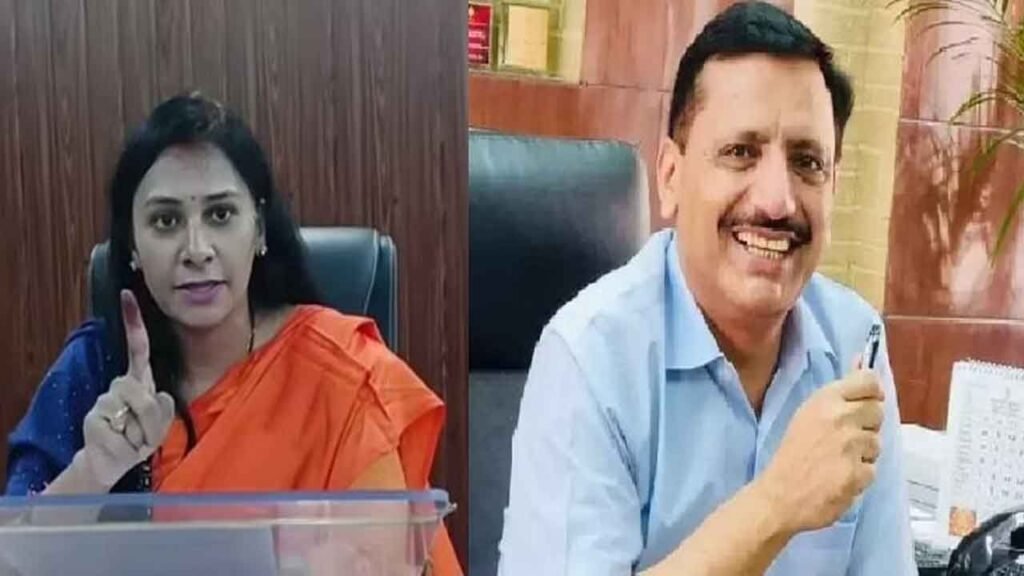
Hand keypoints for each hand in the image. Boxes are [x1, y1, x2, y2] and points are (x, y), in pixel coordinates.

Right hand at [77, 290, 175, 488]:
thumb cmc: (138, 438)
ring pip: (134, 410)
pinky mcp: (94, 418)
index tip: (128, 295)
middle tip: (146, 432)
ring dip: (143, 432)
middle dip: (152, 416)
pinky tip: (122, 444)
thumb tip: (152, 395)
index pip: (138, 348)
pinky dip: (128, 443)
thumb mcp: (160, 425)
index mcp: (140, 381)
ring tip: (133, 438)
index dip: (133, 322)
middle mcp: (121, 385)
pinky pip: (121, 429)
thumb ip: (162, 409)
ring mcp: (105, 400)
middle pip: (142, 390)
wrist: (111, 462)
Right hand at [758, 365, 883, 533]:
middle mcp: (840, 418)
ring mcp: (850, 446)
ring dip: (863, 454)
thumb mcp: (809, 414)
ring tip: (838, 461)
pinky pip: (873, 470)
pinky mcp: (858, 473)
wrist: (779, 494)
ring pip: (877, 443)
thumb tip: (864, 359)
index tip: (863, 404)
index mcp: (825, 400)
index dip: (871, 393)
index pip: (869, 382)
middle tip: (845, 439)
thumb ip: (839, 392)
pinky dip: (859, 476)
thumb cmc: (792, 453)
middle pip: (878, 412)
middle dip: (867, 425)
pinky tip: (840, 478)